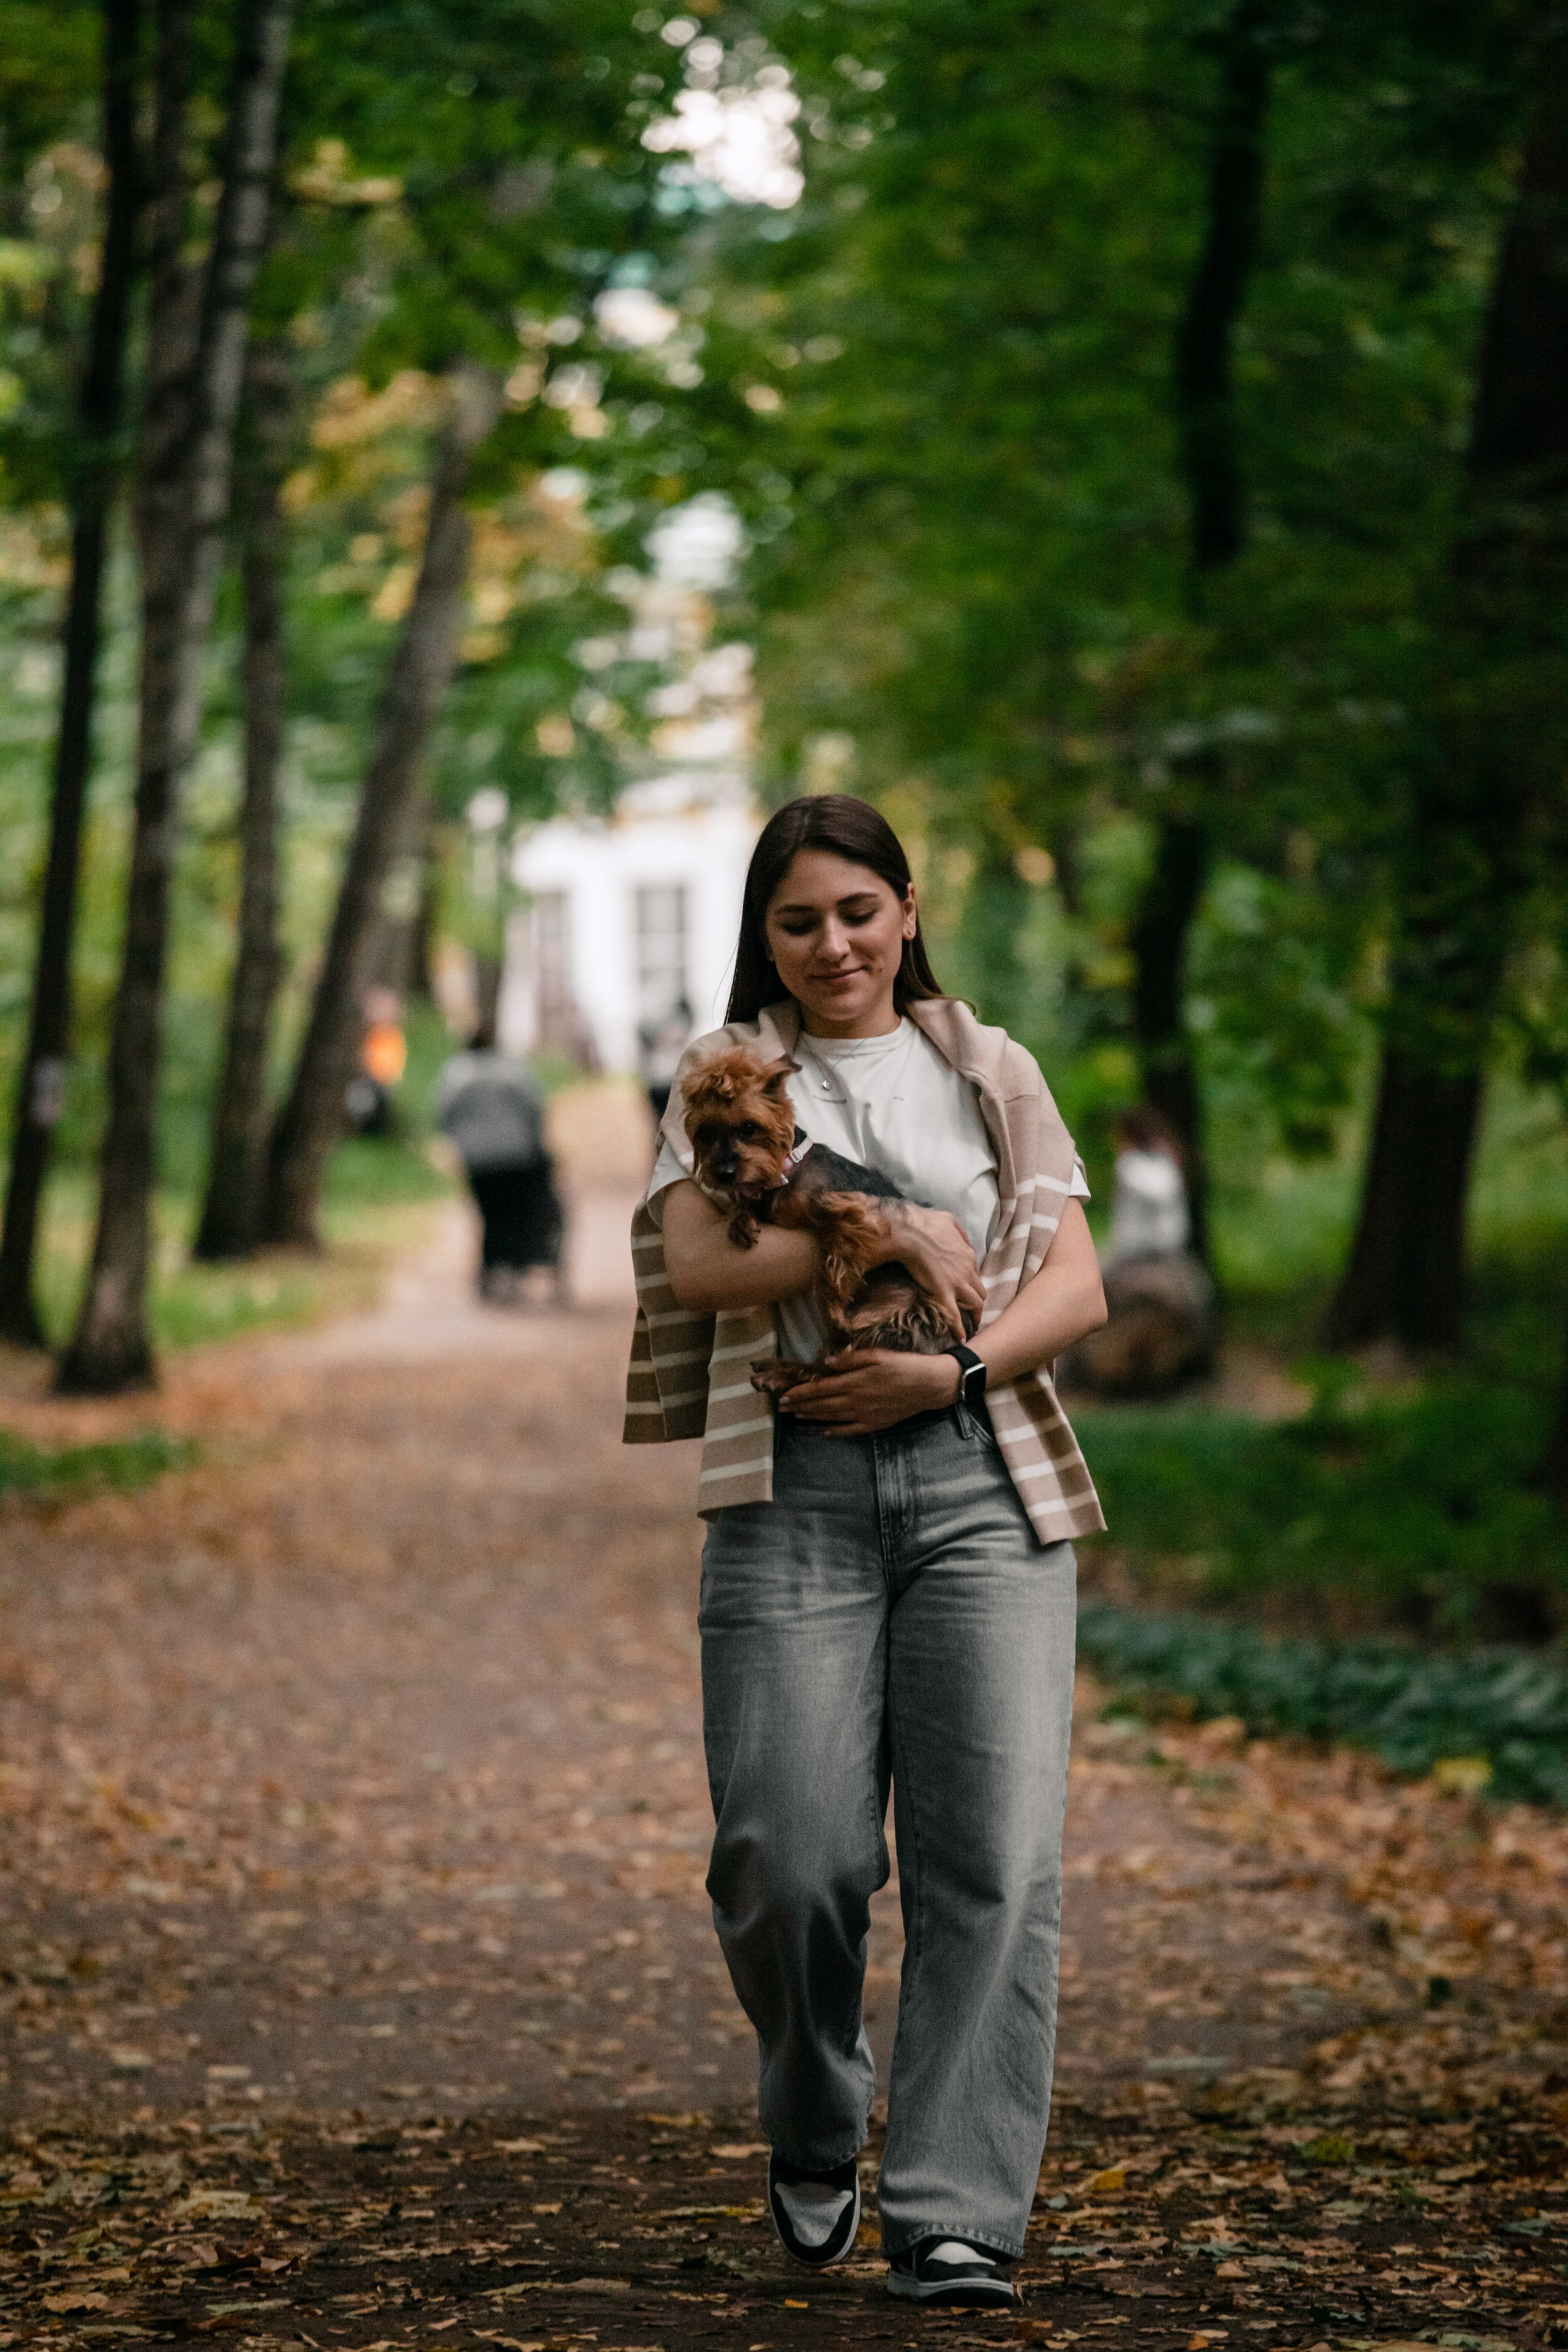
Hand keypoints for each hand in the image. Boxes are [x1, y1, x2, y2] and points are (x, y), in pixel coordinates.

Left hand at [779, 1348, 959, 1437]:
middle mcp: (856, 1401)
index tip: (784, 1394)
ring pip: (832, 1418)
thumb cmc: (905, 1365)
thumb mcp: (878, 1354)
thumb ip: (852, 1359)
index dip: (800, 1392)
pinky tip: (824, 1432)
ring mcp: (865, 1415)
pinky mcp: (875, 1423)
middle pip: (822, 1405)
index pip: (820, 1389)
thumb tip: (827, 1363)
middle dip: (801, 1406)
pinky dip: (835, 1432)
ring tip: (796, 1417)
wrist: (930, 1385)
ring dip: (812, 1417)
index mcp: (854, 1382)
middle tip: (782, 1408)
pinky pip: (850, 1430)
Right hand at [870, 1203, 983, 1339]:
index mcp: (967, 1255)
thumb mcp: (949, 1220)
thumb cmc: (925, 1223)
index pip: (976, 1274)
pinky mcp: (943, 1294)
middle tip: (974, 1312)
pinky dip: (959, 1329)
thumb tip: (964, 1240)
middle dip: (978, 1302)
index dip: (972, 1284)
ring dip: (974, 1315)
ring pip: (974, 1304)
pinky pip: (954, 1316)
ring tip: (971, 1326)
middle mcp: (967, 1271)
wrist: (910, 1232)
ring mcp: (957, 1284)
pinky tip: (961, 1340)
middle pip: (980, 1291)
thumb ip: (959, 1232)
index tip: (968, 1291)